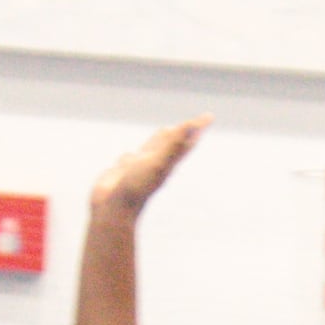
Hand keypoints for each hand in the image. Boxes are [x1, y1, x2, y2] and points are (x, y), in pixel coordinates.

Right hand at [91, 116, 210, 217]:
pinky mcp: (124, 171)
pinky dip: (133, 154)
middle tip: (194, 124)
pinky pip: (132, 158)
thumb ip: (173, 145)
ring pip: (152, 149)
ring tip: (167, 131)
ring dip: (160, 140)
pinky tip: (132, 156)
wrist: (116, 208)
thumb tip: (191, 127)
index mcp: (167, 161)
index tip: (209, 116)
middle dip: (183, 132)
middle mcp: (156, 163)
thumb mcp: (157, 162)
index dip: (196, 127)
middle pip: (173, 143)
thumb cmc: (136, 186)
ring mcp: (140, 167)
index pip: (185, 140)